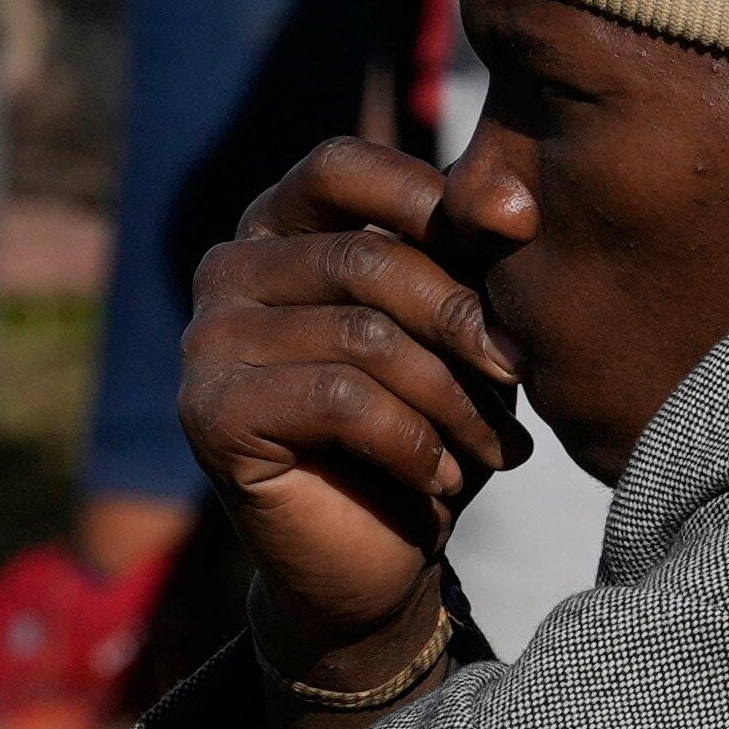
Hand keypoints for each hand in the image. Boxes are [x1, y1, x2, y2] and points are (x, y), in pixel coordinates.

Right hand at [175, 135, 521, 675]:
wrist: (376, 561)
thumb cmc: (423, 427)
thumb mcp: (454, 330)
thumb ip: (463, 259)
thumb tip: (513, 205)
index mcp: (276, 225)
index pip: (342, 167)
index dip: (430, 198)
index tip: (522, 240)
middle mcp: (226, 270)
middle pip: (366, 258)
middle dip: (463, 319)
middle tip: (522, 374)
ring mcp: (206, 341)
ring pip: (363, 335)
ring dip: (452, 397)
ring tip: (498, 445)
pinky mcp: (209, 414)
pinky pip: (340, 400)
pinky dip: (414, 441)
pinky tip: (445, 479)